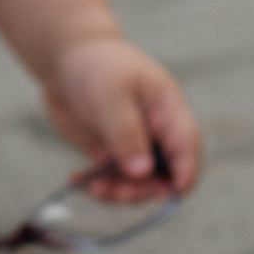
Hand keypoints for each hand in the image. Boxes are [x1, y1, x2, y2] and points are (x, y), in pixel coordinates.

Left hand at [40, 35, 200, 201]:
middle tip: (109, 189)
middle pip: (165, 174)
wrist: (66, 57)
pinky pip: (114, 180)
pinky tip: (77, 178)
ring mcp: (135, 144)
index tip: (169, 196)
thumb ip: (126, 133)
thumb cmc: (96, 66)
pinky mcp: (113, 152)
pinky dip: (99, 185)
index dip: (184, 175)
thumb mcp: (111, 96)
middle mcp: (157, 132)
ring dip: (118, 192)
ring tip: (91, 185)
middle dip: (142, 189)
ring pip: (139, 183)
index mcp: (168, 111)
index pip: (187, 149)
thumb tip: (143, 172)